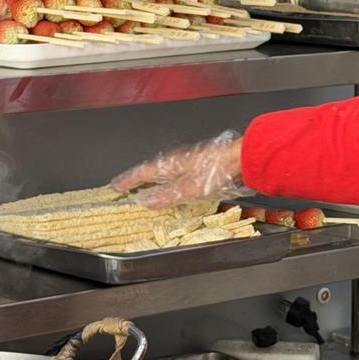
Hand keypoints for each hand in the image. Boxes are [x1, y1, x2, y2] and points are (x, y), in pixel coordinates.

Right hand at [110, 131, 243, 208]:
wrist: (242, 158)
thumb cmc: (217, 170)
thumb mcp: (189, 189)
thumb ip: (167, 196)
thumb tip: (146, 201)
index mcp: (170, 164)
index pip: (142, 172)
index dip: (128, 180)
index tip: (115, 186)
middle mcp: (176, 159)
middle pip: (151, 170)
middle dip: (138, 179)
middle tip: (126, 187)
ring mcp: (188, 160)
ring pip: (164, 170)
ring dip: (153, 179)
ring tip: (146, 189)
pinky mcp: (200, 163)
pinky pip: (176, 172)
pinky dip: (167, 180)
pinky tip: (174, 187)